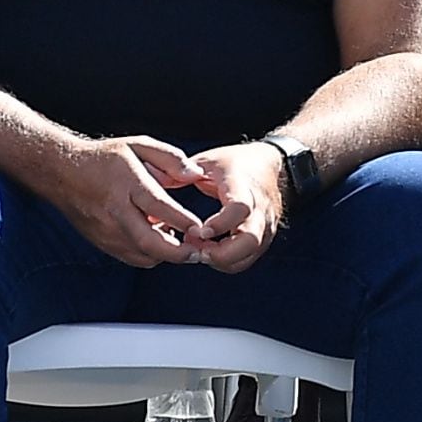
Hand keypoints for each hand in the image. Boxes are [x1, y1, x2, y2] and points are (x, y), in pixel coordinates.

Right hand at [46, 135, 206, 267]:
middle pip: (148, 241)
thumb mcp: (139, 146)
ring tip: (181, 242)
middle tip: (198, 252)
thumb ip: (171, 158)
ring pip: (141, 255)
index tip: (200, 228)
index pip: (157, 206)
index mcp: (127, 183)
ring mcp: (105, 230)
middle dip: (177, 252)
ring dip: (166, 254)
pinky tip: (159, 240)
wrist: (60, 172)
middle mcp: (115, 211)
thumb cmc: (104, 158)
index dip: (181, 220)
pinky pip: (131, 257)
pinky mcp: (101, 242)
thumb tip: (195, 175)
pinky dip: (150, 255)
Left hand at [180, 139, 289, 275]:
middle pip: (250, 241)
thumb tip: (150, 185)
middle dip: (220, 253)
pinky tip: (209, 249)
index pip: (240, 209)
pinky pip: (246, 259)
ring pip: (247, 256)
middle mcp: (260, 208)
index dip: (219, 224)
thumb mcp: (207, 161)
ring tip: (198, 249)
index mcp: (243, 185)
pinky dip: (226, 261)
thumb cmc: (235, 164)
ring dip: (220, 260)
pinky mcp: (264, 238)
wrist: (271, 166)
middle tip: (196, 249)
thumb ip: (179, 174)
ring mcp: (265, 226)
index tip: (197, 231)